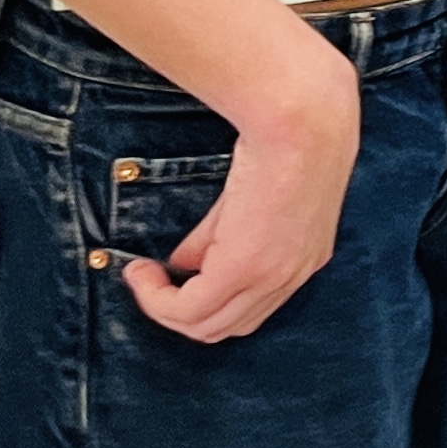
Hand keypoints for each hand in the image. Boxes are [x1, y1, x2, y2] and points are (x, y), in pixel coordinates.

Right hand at [121, 40, 359, 342]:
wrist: (302, 119)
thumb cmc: (284, 142)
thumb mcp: (249, 202)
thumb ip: (217, 240)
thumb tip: (181, 266)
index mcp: (304, 262)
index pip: (250, 311)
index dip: (208, 301)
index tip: (174, 276)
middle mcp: (292, 278)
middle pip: (224, 328)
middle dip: (179, 312)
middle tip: (151, 281)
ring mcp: (270, 278)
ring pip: (203, 326)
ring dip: (162, 307)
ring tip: (142, 275)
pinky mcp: (244, 268)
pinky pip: (187, 309)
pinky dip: (156, 299)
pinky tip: (142, 271)